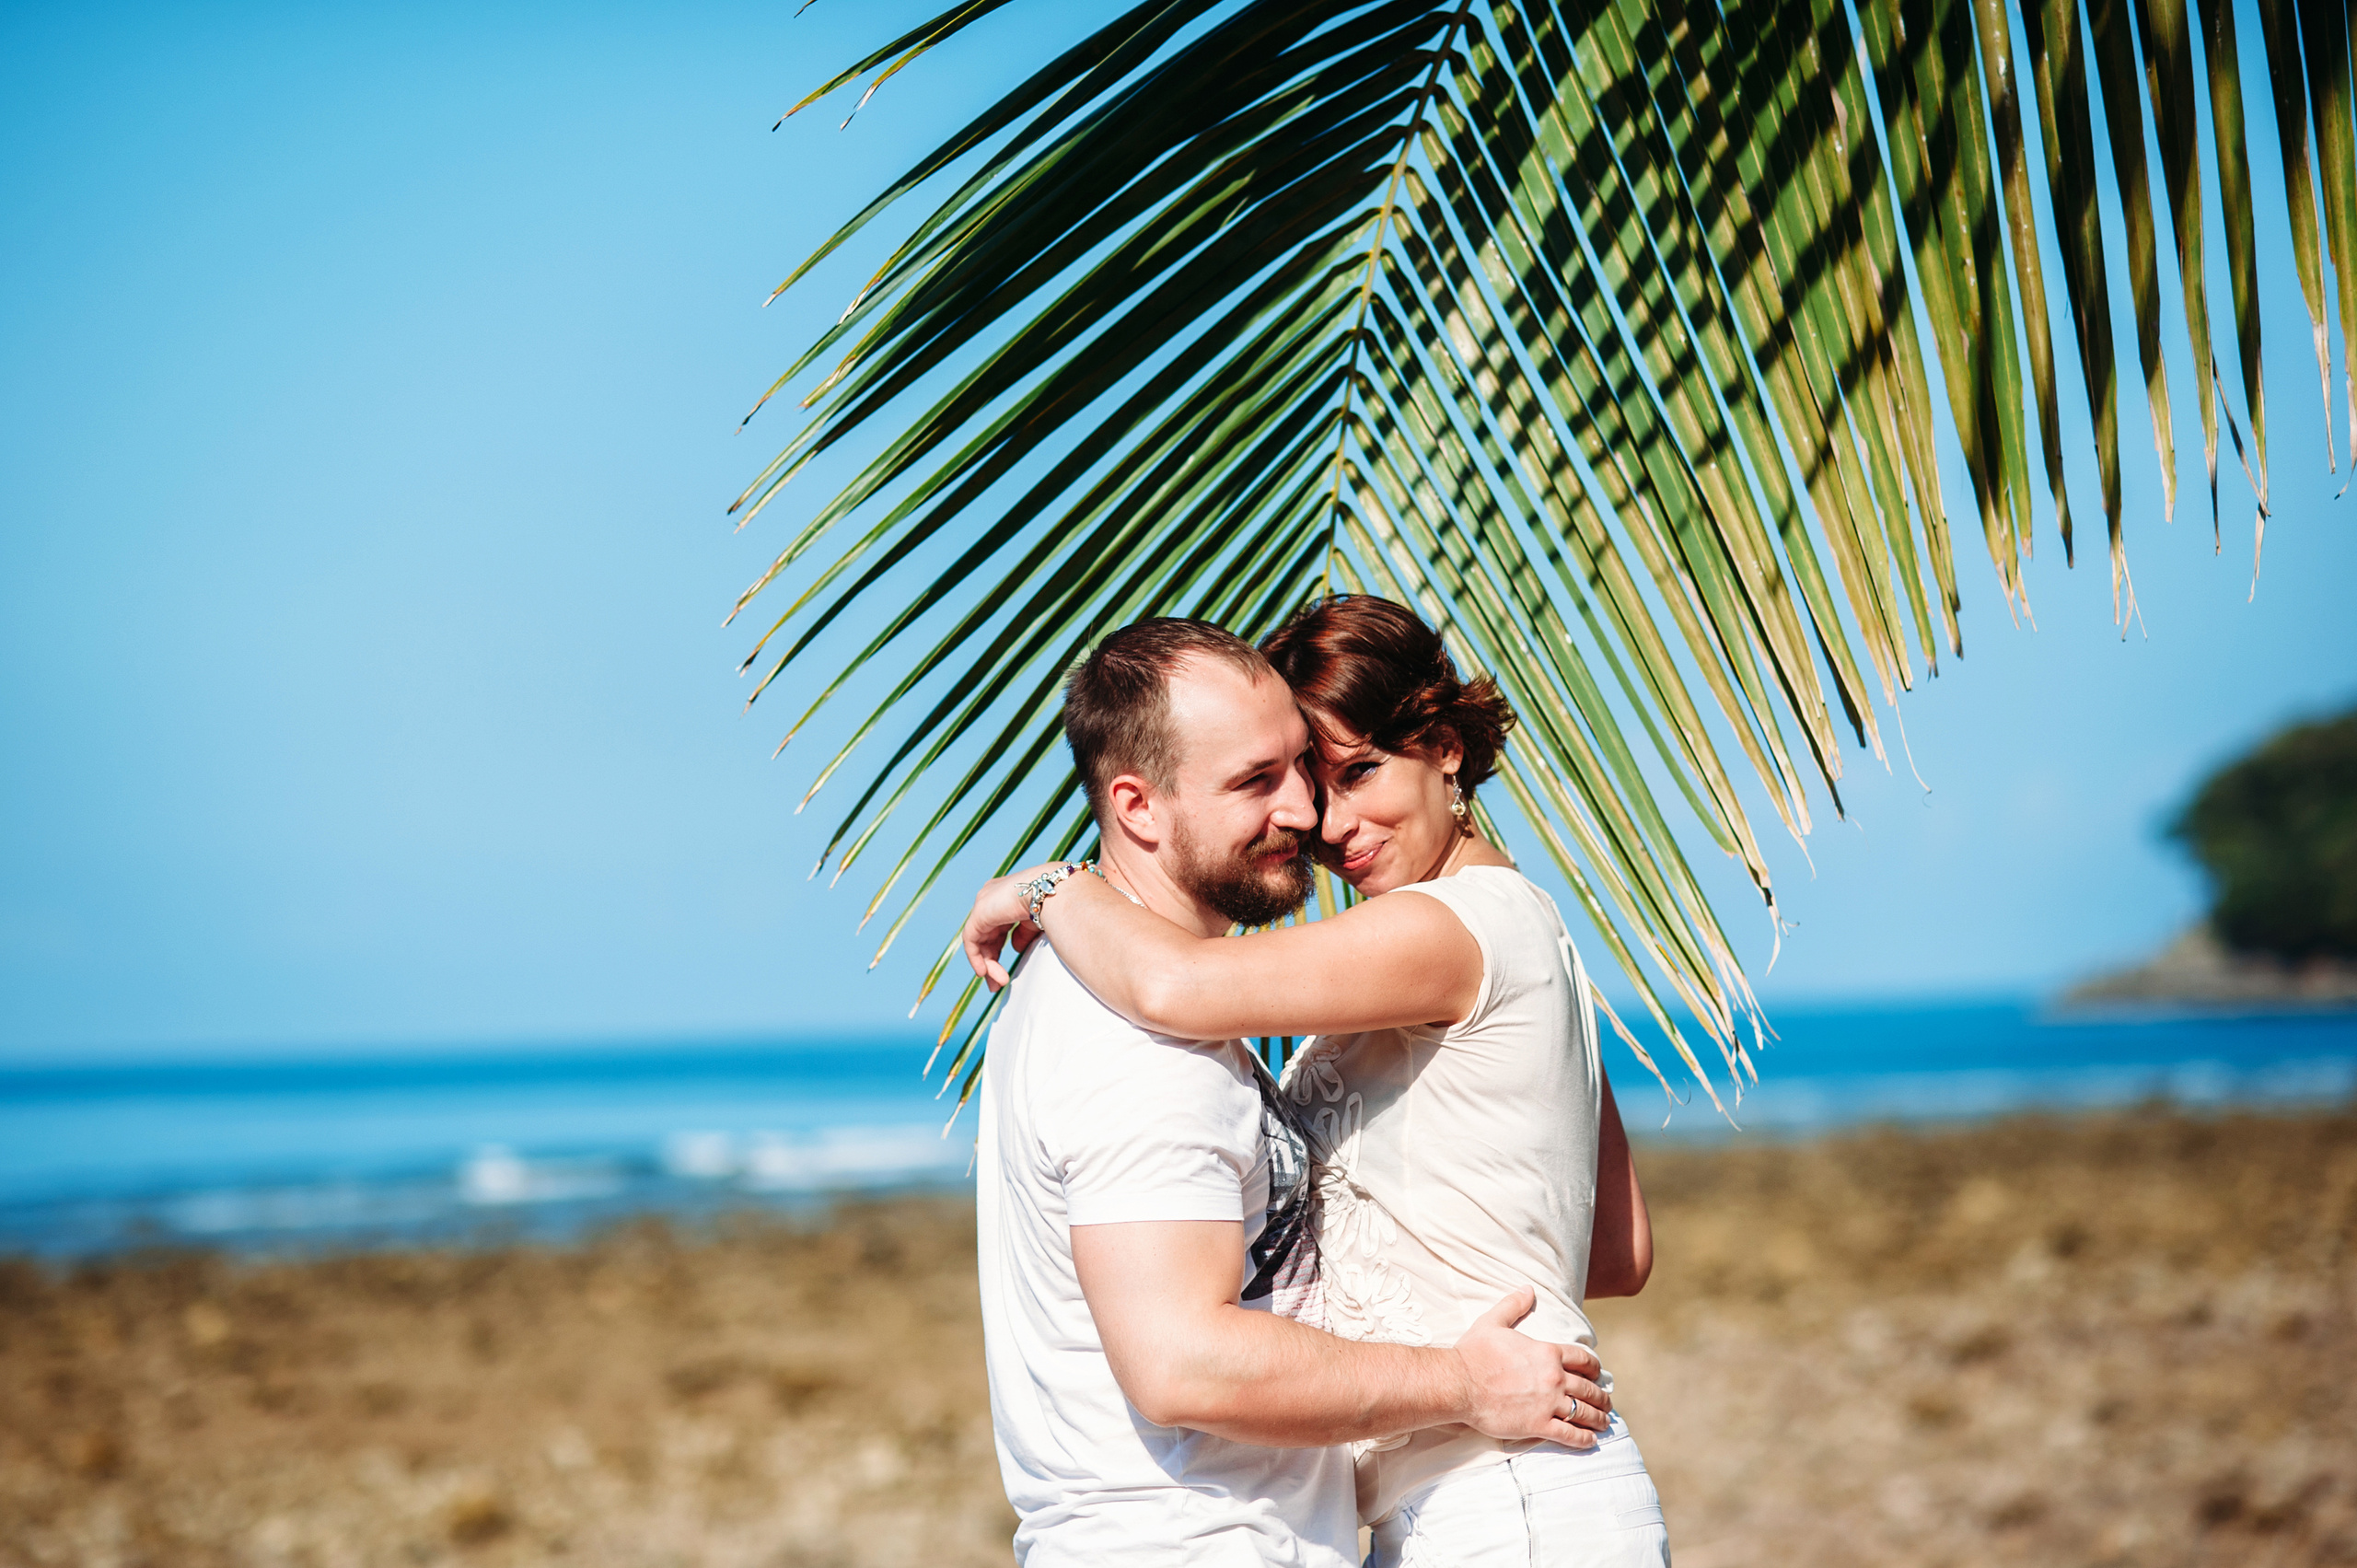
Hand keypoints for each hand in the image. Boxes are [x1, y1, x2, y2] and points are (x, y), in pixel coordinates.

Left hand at [963, 865, 1059, 989]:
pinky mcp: (979, 912)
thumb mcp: (1036, 923)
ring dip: (988, 965)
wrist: (1055, 893)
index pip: (997, 929)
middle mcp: (992, 898)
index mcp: (1006, 897)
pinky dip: (975, 957)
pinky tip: (984, 973)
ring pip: (979, 941)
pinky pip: (971, 940)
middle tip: (997, 985)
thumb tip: (1015, 948)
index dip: (998, 952)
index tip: (1005, 974)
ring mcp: (984, 903)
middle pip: (987, 936)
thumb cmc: (1053, 905)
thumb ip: (1023, 935)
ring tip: (998, 984)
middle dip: (991, 962)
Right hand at [1451, 1288, 1611, 1447]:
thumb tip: (1528, 1289)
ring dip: (1598, 1418)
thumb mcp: (1493, 1322)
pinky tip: (1590, 1441)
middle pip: (1588, 1388)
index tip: (1598, 1374)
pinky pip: (1569, 1435)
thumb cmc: (1473, 1353)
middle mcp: (1553, 1378)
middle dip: (1601, 1396)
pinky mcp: (1537, 1424)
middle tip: (1606, 1402)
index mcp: (1547, 1353)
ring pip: (1584, 1413)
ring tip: (1604, 1422)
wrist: (1458, 1383)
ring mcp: (1547, 1403)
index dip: (1594, 1367)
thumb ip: (1513, 1305)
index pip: (1583, 1359)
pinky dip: (1583, 1439)